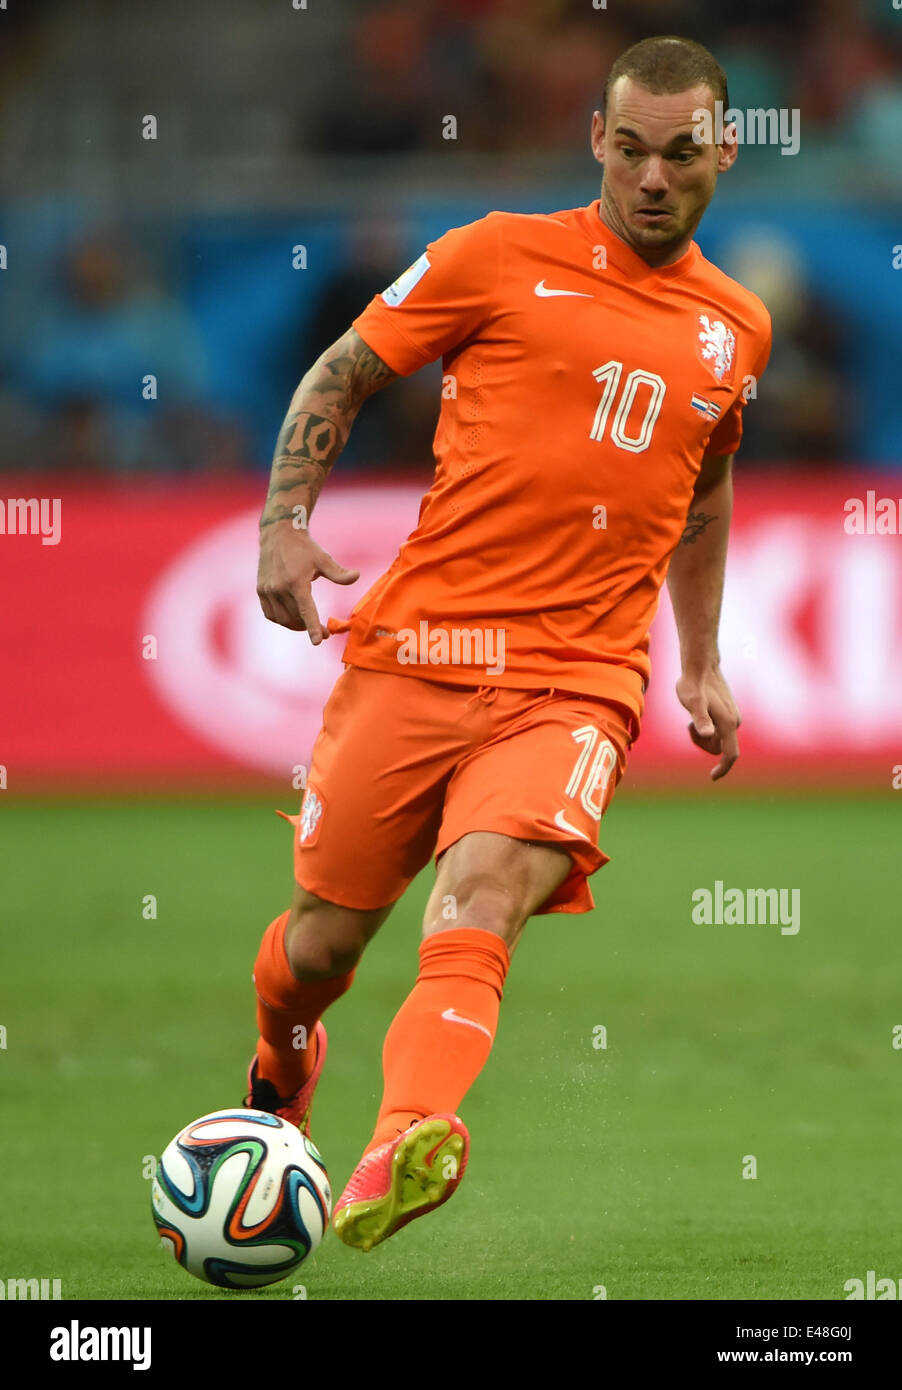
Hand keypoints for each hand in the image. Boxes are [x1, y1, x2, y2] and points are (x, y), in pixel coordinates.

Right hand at [256, 522, 358, 642]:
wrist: (279, 534)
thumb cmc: (304, 547)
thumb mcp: (324, 559)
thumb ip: (339, 573)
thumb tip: (357, 576)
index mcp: (296, 582)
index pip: (306, 610)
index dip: (313, 627)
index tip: (318, 641)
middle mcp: (279, 588)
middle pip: (296, 618)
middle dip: (309, 628)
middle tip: (323, 632)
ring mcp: (267, 590)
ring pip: (283, 619)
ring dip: (296, 625)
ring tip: (307, 623)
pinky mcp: (260, 590)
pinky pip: (270, 614)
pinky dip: (282, 619)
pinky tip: (292, 617)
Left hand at [675, 666, 740, 780]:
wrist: (701, 666)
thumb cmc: (693, 684)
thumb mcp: (692, 702)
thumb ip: (700, 719)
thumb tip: (708, 734)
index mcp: (728, 724)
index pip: (730, 754)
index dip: (723, 768)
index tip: (712, 777)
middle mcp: (734, 722)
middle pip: (720, 748)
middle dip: (703, 745)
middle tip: (688, 726)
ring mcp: (733, 716)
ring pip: (718, 739)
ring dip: (703, 736)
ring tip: (691, 719)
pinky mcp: (729, 712)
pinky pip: (718, 730)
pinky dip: (706, 728)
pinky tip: (697, 713)